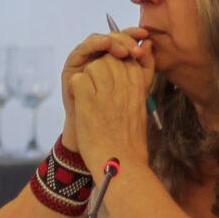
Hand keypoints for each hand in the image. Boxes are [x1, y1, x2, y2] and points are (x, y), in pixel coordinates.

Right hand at [61, 27, 150, 119]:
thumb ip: (145, 66)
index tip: (145, 35)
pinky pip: (83, 49)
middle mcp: (100, 57)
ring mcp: (86, 60)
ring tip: (124, 51)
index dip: (134, 35)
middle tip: (135, 49)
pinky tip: (106, 45)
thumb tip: (149, 43)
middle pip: (111, 38)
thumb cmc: (117, 110)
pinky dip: (95, 43)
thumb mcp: (138, 86)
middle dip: (124, 38)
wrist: (98, 130)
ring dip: (111, 41)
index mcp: (116, 60)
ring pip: (98, 40)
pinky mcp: (73, 65)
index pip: (125, 41)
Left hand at [64, 53, 153, 172]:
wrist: (122, 163)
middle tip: (96, 92)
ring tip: (89, 98)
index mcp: (139, 86)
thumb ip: (138, 82)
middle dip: (99, 71)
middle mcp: (125, 85)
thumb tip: (143, 53)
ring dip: (87, 80)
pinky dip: (76, 89)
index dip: (114, 68)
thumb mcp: (140, 106)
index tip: (110, 85)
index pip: (125, 59)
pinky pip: (78, 79)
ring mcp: (107, 92)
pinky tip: (80, 102)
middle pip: (108, 59)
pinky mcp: (89, 100)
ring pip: (93, 66)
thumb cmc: (129, 139)